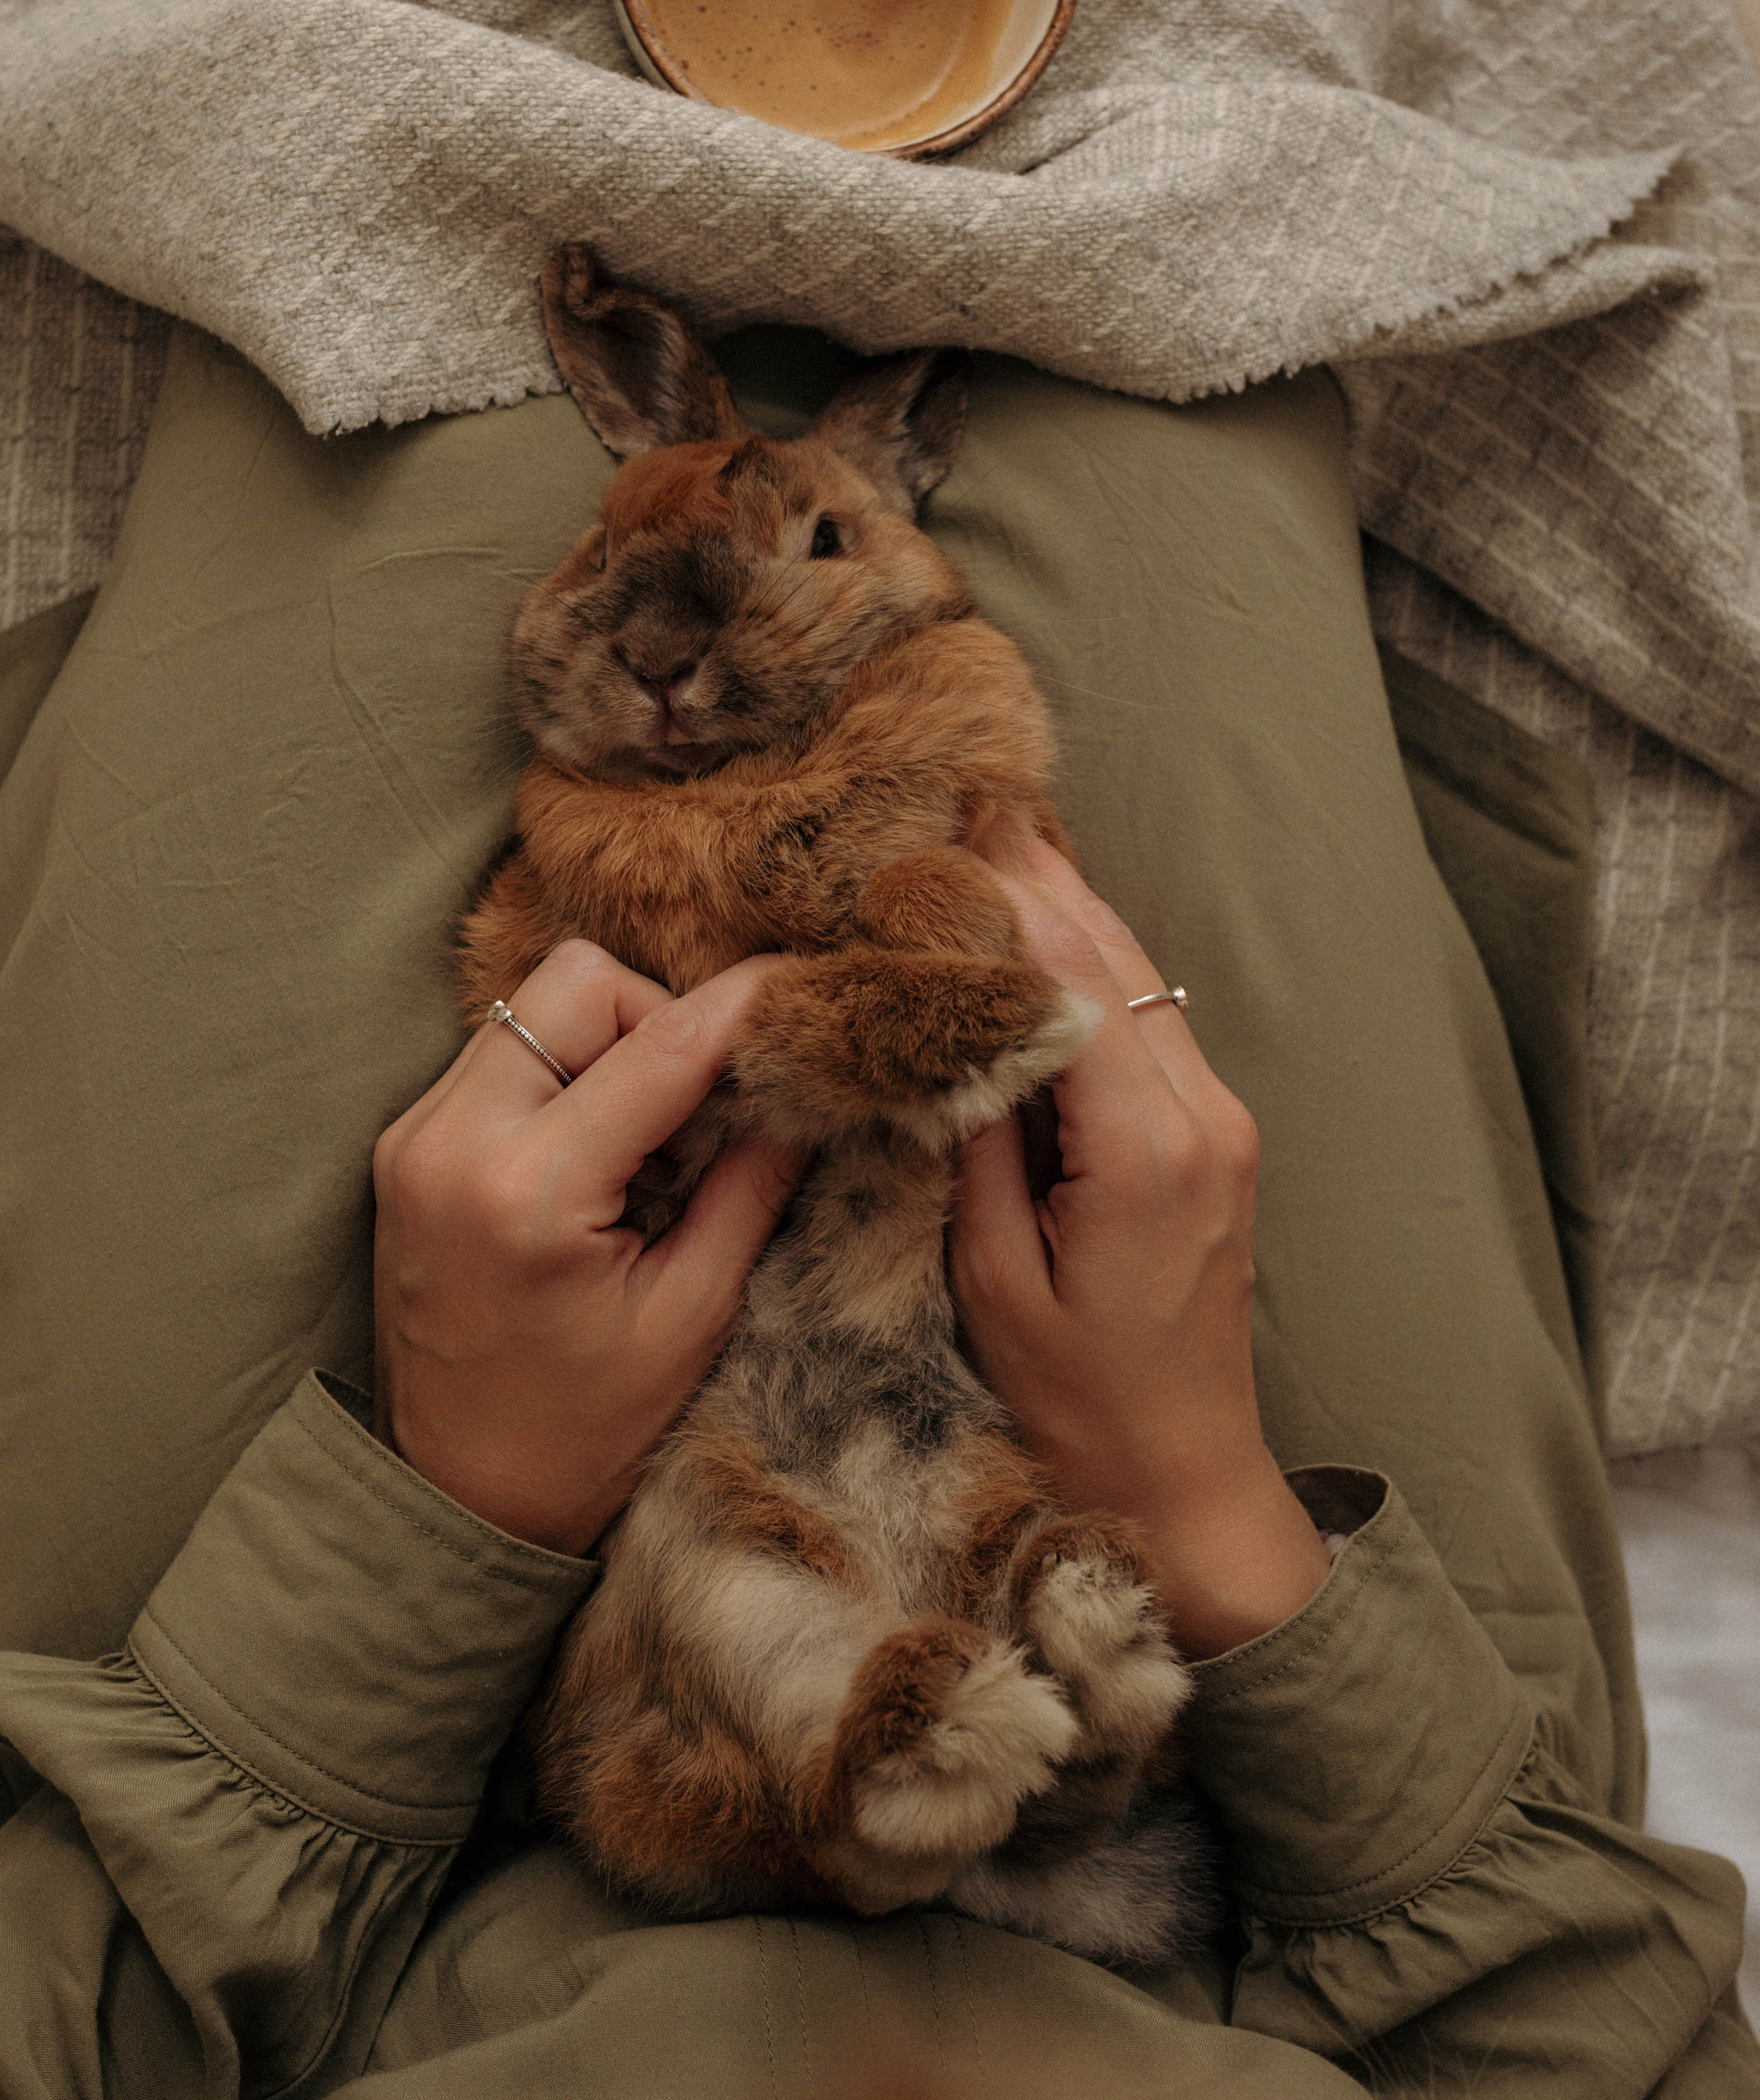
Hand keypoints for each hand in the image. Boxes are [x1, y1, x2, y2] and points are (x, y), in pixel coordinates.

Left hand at [372, 941, 800, 1556]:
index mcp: (528, 1193)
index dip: (748, 1003)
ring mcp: (415, 1138)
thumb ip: (752, 1183)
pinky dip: (566, 1070)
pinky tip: (601, 1148)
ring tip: (654, 1134)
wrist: (456, 1503)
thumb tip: (806, 1080)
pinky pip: (501, 1051)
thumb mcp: (694, 1317)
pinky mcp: (404, 1145)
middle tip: (708, 1100)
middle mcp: (451, 1144)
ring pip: (536, 1003)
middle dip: (663, 1016)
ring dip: (613, 1040)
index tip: (808, 985)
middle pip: (580, 982)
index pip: (662, 1043)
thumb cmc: (583, 1434)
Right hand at [950, 842, 1329, 1657]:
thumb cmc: (1076, 1402)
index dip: (1011, 906)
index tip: (949, 841)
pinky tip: (1052, 934)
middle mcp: (1204, 1120)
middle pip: (1121, 966)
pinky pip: (1154, 1028)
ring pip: (1145, 985)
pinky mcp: (1218, 1142)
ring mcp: (1223, 1127)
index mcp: (1147, 1152)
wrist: (1186, 1482)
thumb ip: (973, 1142)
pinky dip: (1100, 972)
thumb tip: (948, 1029)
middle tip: (976, 805)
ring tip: (1006, 841)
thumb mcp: (990, 1279)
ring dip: (1076, 915)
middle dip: (1046, 882)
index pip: (1074, 989)